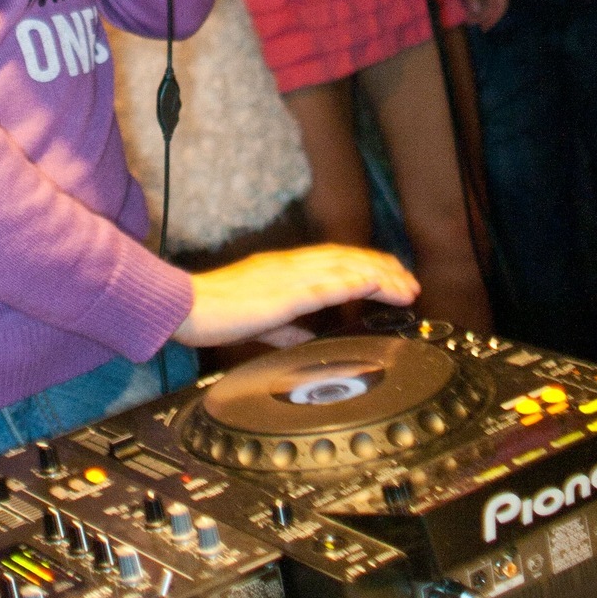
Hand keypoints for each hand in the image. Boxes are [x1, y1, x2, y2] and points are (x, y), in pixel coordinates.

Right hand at [172, 245, 417, 345]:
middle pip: (348, 259)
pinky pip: (327, 285)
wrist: (185, 307)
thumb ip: (288, 328)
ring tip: (406, 288)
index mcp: (284, 269)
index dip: (367, 265)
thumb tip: (309, 338)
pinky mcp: (284, 294)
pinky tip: (373, 286)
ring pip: (345, 268)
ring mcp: (289, 276)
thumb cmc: (214, 312)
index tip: (391, 275)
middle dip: (384, 269)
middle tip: (411, 283)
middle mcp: (291, 266)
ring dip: (380, 277)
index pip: (335, 260)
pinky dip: (354, 283)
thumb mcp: (260, 320)